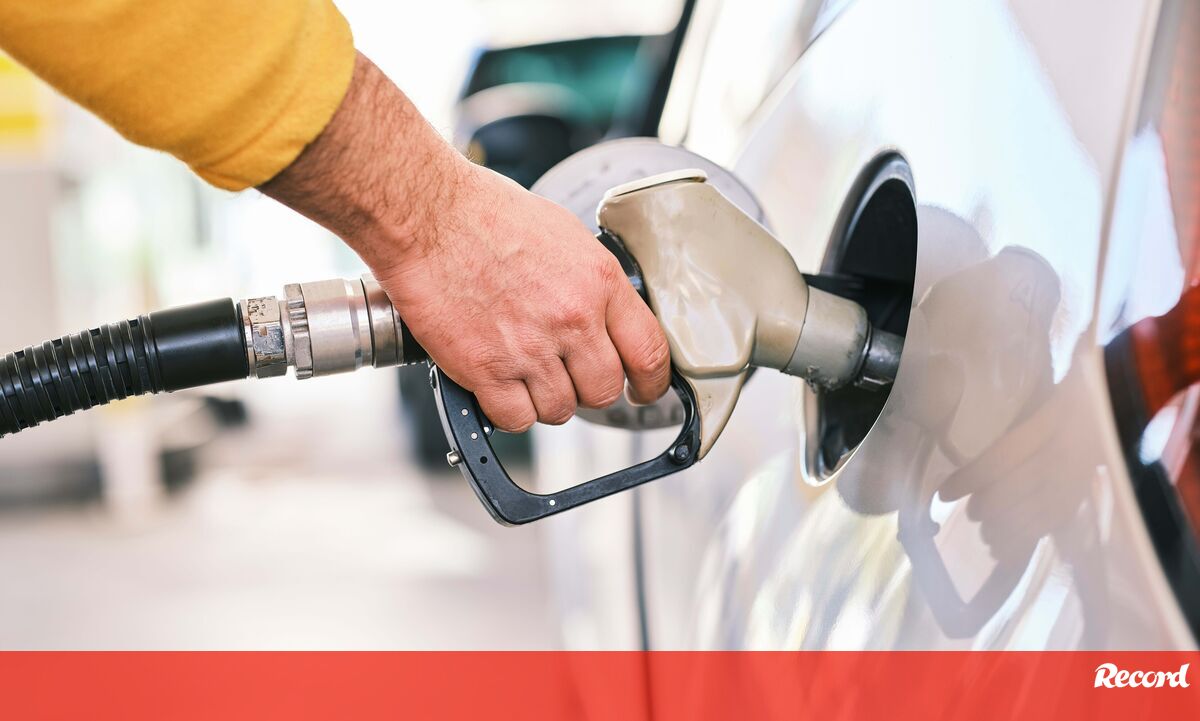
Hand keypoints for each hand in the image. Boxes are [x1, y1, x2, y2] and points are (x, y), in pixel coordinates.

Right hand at [261, 52, 669, 430]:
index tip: (643, 391)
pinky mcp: (486, 370)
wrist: (427, 215)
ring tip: (522, 372)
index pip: (650, 353)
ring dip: (544, 400)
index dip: (652, 383)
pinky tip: (497, 386)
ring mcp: (530, 348)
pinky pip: (515, 419)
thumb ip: (591, 282)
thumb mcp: (564, 235)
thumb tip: (603, 315)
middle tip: (567, 376)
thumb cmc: (485, 213)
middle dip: (588, 389)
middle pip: (604, 391)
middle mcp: (573, 319)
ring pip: (560, 410)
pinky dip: (507, 411)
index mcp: (599, 282)